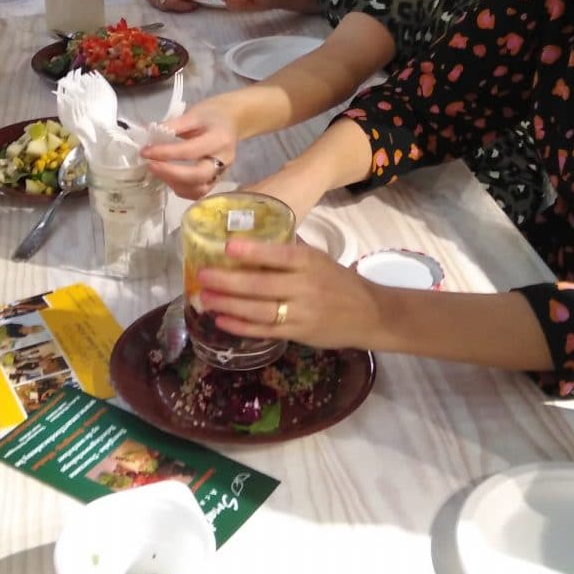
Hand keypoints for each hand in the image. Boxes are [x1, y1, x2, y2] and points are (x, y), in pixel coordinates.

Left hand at [141, 99, 240, 197]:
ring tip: (158, 170)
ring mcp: (222, 173)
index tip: (146, 151)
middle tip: (150, 165)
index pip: (190, 151)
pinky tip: (169, 177)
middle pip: (197, 176)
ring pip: (198, 189)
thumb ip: (172, 125)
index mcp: (219, 139)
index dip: (166, 153)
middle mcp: (224, 160)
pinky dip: (181, 188)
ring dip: (174, 183)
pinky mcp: (216, 180)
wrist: (233, 120)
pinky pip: (198, 192)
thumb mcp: (194, 113)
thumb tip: (147, 135)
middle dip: (170, 173)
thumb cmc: (213, 114)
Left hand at [196, 238, 382, 351]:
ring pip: (259, 310)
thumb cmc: (339, 281)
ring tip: (206, 299)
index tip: (226, 247)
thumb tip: (250, 240)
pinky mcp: (299, 333)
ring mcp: (301, 312)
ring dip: (229, 305)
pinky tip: (222, 321)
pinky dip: (241, 327)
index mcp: (309, 262)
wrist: (371, 314)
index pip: (279, 255)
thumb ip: (289, 252)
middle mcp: (305, 286)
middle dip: (228, 281)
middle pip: (261, 285)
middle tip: (202, 276)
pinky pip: (265, 331)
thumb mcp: (319, 259)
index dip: (252, 252)